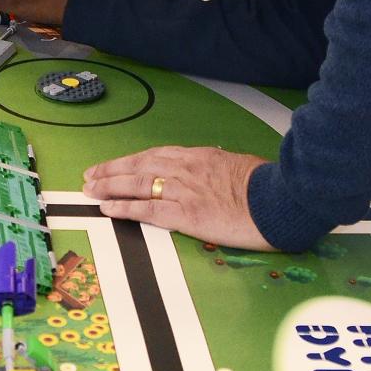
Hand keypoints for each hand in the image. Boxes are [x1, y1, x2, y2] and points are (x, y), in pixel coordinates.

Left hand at [82, 146, 273, 248]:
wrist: (280, 199)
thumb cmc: (266, 184)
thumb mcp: (237, 165)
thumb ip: (216, 166)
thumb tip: (210, 168)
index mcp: (198, 156)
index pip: (154, 155)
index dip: (129, 160)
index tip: (113, 164)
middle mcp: (185, 169)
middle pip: (138, 166)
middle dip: (111, 171)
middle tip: (90, 176)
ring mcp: (184, 191)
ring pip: (136, 185)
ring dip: (109, 187)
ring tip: (91, 190)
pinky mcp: (187, 215)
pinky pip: (147, 210)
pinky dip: (125, 208)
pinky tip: (109, 209)